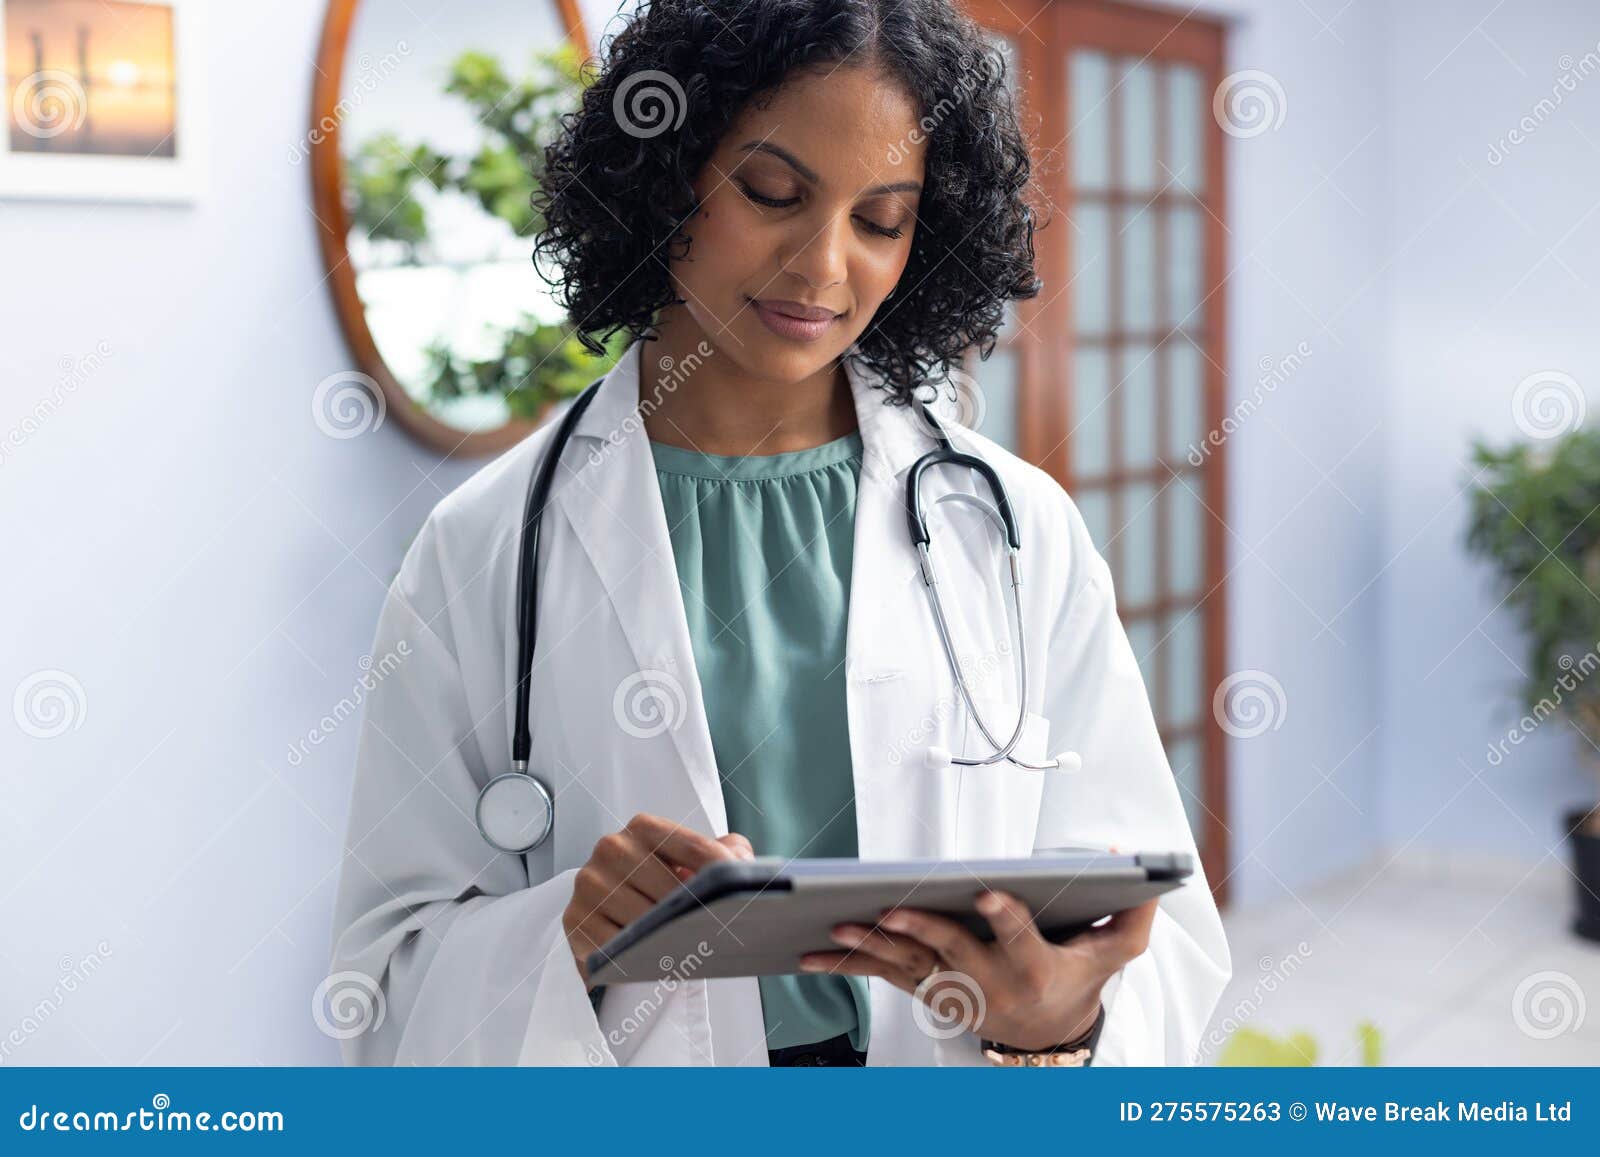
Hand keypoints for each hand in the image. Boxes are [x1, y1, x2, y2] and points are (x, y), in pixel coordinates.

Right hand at [563, 814, 752, 986]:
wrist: (605, 905)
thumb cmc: (655, 881)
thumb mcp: (689, 859)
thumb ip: (724, 851)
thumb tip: (741, 865)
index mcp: (644, 827)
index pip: (695, 848)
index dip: (723, 872)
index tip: (742, 894)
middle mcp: (612, 848)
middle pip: (670, 887)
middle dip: (697, 913)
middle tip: (720, 933)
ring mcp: (590, 883)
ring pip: (642, 920)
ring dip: (669, 940)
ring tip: (692, 949)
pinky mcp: (575, 920)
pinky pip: (613, 947)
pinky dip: (635, 958)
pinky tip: (652, 961)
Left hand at [799, 891, 1158, 1051]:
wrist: (1048, 1032)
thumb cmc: (1078, 979)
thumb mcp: (1116, 952)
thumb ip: (1133, 912)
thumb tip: (1129, 857)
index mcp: (1034, 968)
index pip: (1018, 938)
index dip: (1003, 917)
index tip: (987, 894)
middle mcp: (989, 983)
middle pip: (951, 950)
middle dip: (919, 928)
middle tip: (891, 909)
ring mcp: (953, 989)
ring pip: (907, 964)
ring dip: (869, 946)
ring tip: (837, 927)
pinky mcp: (927, 990)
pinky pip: (883, 975)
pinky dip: (847, 963)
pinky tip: (811, 954)